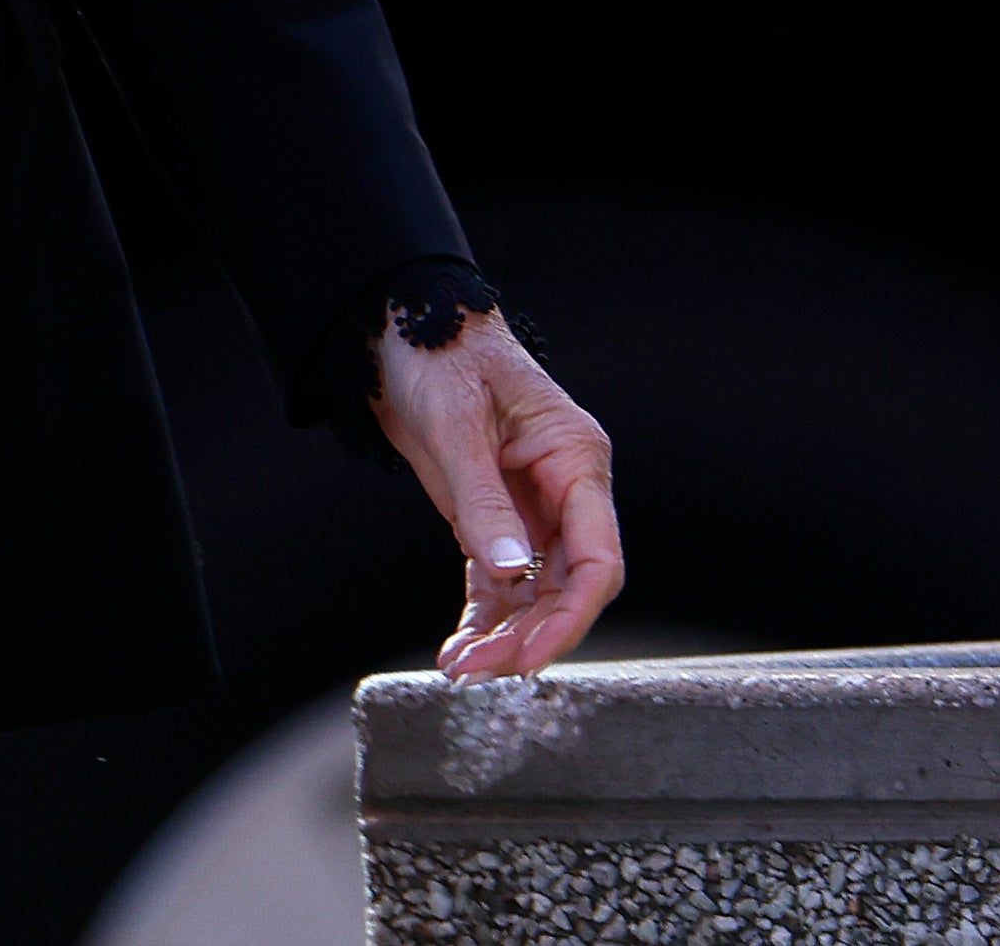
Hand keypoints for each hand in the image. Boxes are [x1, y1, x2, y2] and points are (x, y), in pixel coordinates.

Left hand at [369, 305, 621, 677]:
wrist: (403, 328)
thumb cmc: (442, 355)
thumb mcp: (458, 425)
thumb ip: (483, 501)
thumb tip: (509, 573)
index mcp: (576, 459)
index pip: (597, 558)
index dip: (572, 615)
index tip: (531, 656)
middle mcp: (563, 489)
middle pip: (567, 586)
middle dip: (531, 634)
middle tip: (483, 671)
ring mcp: (530, 506)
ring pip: (534, 592)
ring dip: (504, 634)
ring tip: (462, 668)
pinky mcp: (492, 516)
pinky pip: (499, 580)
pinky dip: (483, 616)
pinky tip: (460, 647)